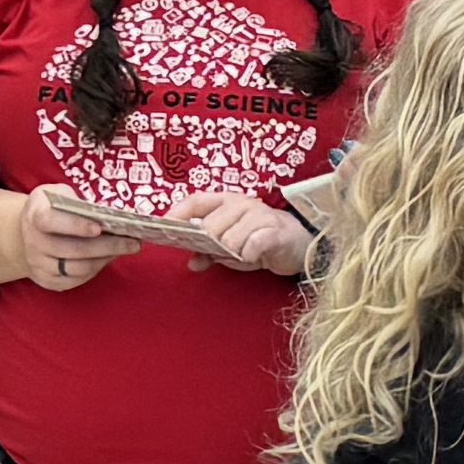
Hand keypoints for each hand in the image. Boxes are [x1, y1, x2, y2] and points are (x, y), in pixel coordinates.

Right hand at [9, 187, 136, 292]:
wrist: (23, 233)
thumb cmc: (49, 208)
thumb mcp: (57, 194)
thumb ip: (77, 201)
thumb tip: (109, 214)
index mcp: (35, 216)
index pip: (52, 222)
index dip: (75, 225)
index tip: (99, 227)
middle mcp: (33, 242)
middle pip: (72, 249)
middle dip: (106, 246)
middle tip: (132, 241)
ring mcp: (38, 264)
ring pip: (76, 268)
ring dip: (105, 259)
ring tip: (126, 249)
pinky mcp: (47, 280)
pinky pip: (74, 280)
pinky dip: (95, 270)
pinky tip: (109, 258)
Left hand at [169, 187, 313, 279]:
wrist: (300, 245)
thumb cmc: (261, 242)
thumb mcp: (232, 247)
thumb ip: (209, 252)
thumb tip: (190, 262)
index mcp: (227, 202)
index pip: (196, 201)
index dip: (177, 213)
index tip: (163, 226)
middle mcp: (242, 204)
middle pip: (211, 225)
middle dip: (208, 244)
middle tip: (217, 254)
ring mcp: (260, 216)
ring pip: (230, 237)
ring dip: (231, 253)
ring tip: (242, 256)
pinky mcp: (276, 232)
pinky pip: (254, 244)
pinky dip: (248, 254)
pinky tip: (251, 258)